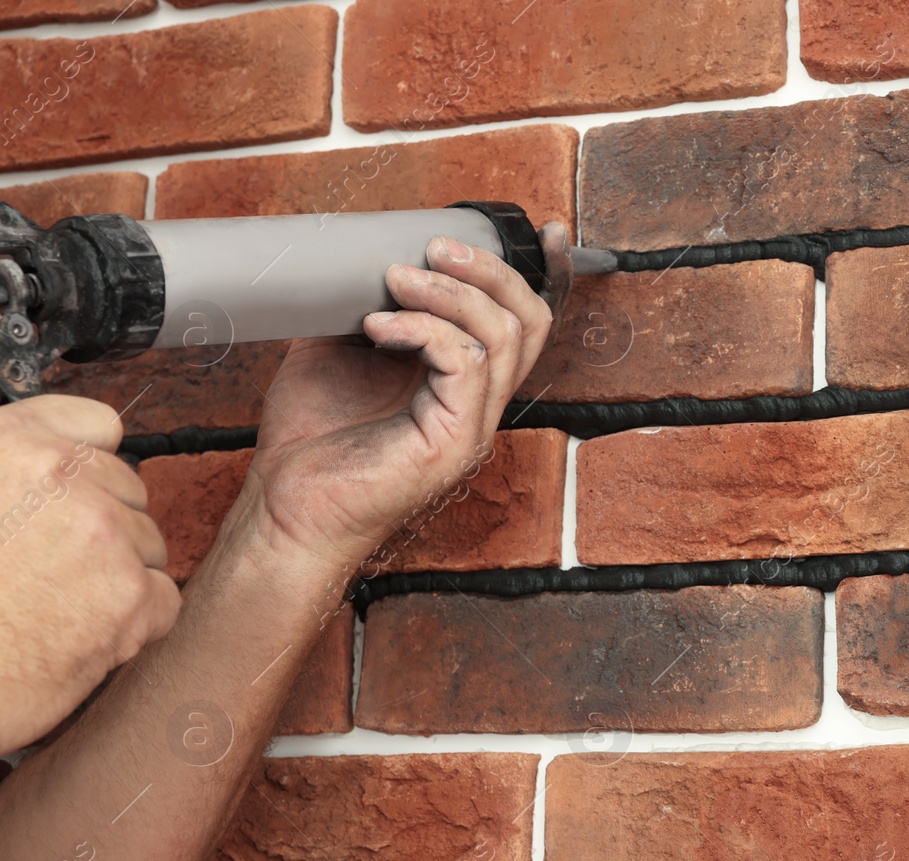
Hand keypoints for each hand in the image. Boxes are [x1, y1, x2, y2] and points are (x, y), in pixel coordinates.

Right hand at [0, 395, 180, 749]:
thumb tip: (58, 463)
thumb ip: (12, 470)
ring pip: (148, 544)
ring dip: (116, 576)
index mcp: (10, 443)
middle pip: (129, 491)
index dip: (91, 463)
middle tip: (49, 570)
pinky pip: (162, 598)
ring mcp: (103, 534)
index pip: (96, 425)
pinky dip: (133, 622)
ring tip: (53, 606)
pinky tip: (78, 635)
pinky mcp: (130, 595)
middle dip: (102, 529)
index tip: (77, 492)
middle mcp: (62, 478)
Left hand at [238, 222, 572, 578]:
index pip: (525, 324)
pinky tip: (380, 327)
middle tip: (435, 248)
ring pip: (504, 337)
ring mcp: (472, 425)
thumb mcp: (338, 349)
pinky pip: (466, 364)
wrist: (286, 507)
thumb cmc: (310, 442)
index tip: (548, 231)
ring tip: (398, 278)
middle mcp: (479, 403)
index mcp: (464, 382)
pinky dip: (425, 330)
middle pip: (530, 322)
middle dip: (491, 271)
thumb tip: (364, 256)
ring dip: (452, 293)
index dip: (549, 275)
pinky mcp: (454, 441)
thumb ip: (366, 306)